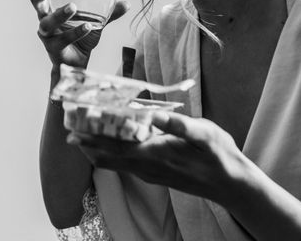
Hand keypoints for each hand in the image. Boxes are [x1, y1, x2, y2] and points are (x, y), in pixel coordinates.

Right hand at [30, 0, 128, 69]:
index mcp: (50, 5)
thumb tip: (127, 3)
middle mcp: (44, 17)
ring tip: (73, 7)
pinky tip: (88, 27)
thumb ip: (108, 12)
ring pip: (46, 22)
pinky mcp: (53, 48)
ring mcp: (47, 34)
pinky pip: (62, 40)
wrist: (77, 64)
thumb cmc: (81, 36)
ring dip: (59, 13)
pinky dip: (76, 33)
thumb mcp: (96, 21)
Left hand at [67, 111, 248, 205]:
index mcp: (155, 154)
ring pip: (115, 162)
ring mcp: (149, 173)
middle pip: (108, 157)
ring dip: (97, 149)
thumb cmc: (219, 156)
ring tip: (81, 135)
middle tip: (69, 130)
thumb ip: (178, 125)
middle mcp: (147, 167)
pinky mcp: (153, 174)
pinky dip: (110, 154)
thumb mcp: (204, 134)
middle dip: (88, 144)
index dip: (93, 139)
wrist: (231, 185)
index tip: (73, 131)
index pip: (116, 147)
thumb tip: (153, 115)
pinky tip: (108, 144)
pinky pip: (124, 164)